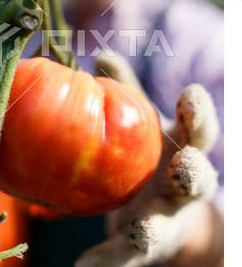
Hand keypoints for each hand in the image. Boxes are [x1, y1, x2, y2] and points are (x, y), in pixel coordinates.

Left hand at [75, 53, 220, 266]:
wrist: (157, 206)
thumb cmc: (151, 152)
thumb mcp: (143, 119)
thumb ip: (125, 88)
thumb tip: (101, 54)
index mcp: (183, 146)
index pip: (200, 126)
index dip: (199, 111)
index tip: (190, 94)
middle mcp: (183, 183)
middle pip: (199, 177)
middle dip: (195, 171)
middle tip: (185, 166)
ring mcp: (166, 217)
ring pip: (167, 224)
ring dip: (155, 227)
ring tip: (141, 230)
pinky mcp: (144, 243)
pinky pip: (126, 254)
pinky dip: (107, 261)